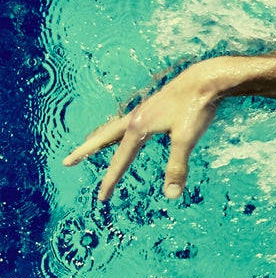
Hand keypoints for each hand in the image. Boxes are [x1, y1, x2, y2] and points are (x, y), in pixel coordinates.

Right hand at [62, 57, 245, 202]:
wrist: (207, 78)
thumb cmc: (196, 107)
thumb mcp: (187, 139)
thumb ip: (177, 167)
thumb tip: (171, 195)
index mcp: (138, 127)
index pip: (120, 161)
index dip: (110, 181)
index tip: (101, 198)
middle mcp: (135, 118)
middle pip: (103, 138)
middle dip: (85, 151)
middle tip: (66, 162)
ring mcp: (144, 110)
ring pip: (114, 128)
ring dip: (99, 139)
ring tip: (90, 147)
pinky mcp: (155, 106)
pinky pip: (128, 122)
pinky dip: (119, 131)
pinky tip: (128, 132)